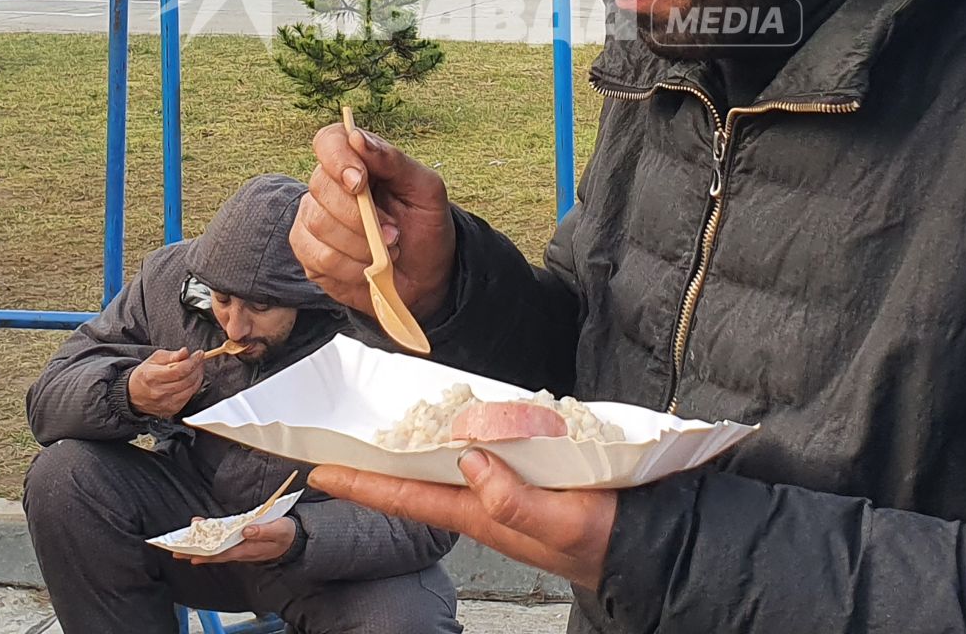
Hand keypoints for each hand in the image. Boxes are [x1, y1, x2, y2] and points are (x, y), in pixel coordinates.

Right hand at [125, 348, 204, 418]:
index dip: (192, 361)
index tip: (199, 354)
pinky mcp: (171, 410)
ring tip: (196, 369)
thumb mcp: (154, 359)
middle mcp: (159, 392)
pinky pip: (188, 398)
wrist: (133, 394)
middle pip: (187, 380)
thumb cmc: (144, 375)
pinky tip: (190, 380)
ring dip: (197, 377)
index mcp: (152, 377)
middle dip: (197, 368)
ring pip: (191, 390)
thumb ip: (171, 355)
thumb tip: (185, 352)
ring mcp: (165, 403)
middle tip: (198, 360)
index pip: (178, 370)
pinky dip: (193, 388)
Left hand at [174, 515, 297, 565]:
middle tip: (176, 552)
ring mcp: (239, 546)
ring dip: (199, 545)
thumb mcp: (280, 530)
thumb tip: (246, 530)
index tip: (193, 556)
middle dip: (195, 553)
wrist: (292, 539)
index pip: (224, 554)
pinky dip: (210, 537)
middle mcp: (241, 550)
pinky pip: (222, 541)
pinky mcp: (240, 540)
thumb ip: (264, 531)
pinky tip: (201, 531)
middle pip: (215, 554)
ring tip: (183, 541)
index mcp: (249, 549)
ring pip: (216, 548)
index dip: (208, 555)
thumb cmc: (286, 535)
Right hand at [292, 123, 456, 321]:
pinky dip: (350, 267)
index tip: (359, 182)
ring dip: (361, 245)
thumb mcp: (425, 190)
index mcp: (359, 160)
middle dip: (360, 216)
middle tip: (394, 233)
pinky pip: (318, 257)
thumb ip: (393, 161)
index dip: (338, 159)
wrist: (425, 276)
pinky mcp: (308, 252)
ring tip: (388, 251)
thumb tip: (357, 138)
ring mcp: (313, 218)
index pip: (329, 141)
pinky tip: (368, 268)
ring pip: (319, 224)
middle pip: (321, 186)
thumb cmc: (425, 226)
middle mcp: (329, 185)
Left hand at [309, 450, 614, 590]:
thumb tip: (467, 460)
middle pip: (419, 475)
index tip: (321, 471)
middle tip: (348, 438)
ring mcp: (502, 489)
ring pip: (450, 457)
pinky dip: (473, 433)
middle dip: (381, 459)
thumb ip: (514, 498)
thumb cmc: (603, 538)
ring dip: (428, 441)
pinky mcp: (524, 474)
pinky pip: (486, 448)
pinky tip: (478, 425)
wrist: (644, 540)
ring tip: (410, 429)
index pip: (408, 498)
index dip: (363, 483)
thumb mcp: (562, 522)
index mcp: (482, 516)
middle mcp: (483, 502)